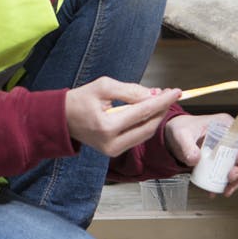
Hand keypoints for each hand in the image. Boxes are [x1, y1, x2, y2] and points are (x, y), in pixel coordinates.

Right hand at [65, 77, 180, 156]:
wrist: (61, 119)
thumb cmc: (79, 100)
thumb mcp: (104, 86)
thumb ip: (130, 90)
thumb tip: (153, 95)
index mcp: (107, 127)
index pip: (143, 112)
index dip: (162, 101)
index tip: (176, 91)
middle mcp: (112, 143)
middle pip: (148, 126)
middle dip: (162, 109)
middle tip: (170, 94)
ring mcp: (113, 151)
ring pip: (146, 133)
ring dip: (156, 116)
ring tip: (162, 100)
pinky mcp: (115, 151)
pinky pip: (137, 137)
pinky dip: (146, 123)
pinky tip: (150, 110)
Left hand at [164, 113, 237, 196]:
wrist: (174, 137)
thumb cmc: (181, 129)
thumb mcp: (181, 134)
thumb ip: (187, 145)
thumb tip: (195, 159)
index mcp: (225, 126)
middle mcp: (230, 138)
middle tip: (230, 177)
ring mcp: (226, 151)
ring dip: (235, 180)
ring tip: (226, 189)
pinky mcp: (220, 162)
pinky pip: (227, 174)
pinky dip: (224, 185)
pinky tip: (216, 191)